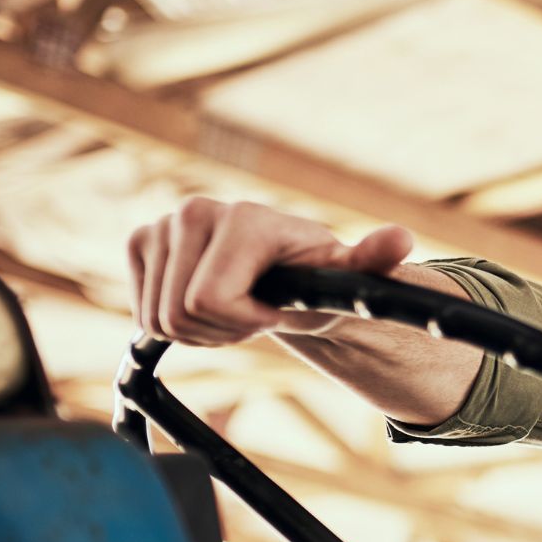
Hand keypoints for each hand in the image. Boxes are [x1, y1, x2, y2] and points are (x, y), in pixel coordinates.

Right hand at [126, 197, 414, 344]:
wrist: (286, 275)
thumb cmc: (314, 279)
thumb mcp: (346, 276)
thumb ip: (370, 260)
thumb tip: (400, 239)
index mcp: (242, 219)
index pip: (209, 301)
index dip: (243, 321)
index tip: (273, 309)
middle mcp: (195, 211)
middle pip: (179, 315)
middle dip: (221, 329)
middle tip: (252, 312)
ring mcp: (163, 224)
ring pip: (157, 320)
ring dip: (199, 330)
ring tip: (233, 306)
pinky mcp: (141, 243)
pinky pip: (141, 315)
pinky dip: (172, 323)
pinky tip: (205, 303)